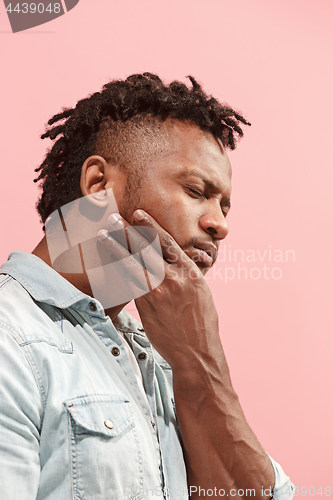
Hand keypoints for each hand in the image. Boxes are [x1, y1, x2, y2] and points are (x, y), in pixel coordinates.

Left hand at [98, 209, 221, 368]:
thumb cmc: (202, 324)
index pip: (167, 242)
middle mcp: (174, 278)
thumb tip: (174, 264)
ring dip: (116, 247)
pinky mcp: (146, 306)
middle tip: (113, 217)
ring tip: (103, 234)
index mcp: (191, 272)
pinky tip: (106, 262)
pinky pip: (129, 284)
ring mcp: (158, 292)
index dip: (151, 225)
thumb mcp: (202, 293)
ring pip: (133, 263)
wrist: (197, 352)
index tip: (138, 214)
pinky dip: (117, 270)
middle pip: (146, 248)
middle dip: (128, 230)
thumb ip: (186, 275)